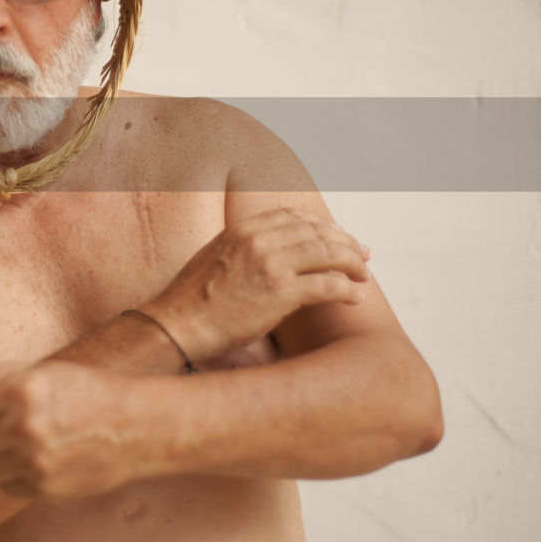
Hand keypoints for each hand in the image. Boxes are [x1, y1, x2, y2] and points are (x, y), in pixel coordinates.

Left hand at [0, 360, 134, 498]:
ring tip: (14, 442)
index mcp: (21, 390)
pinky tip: (32, 459)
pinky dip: (12, 475)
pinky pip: (5, 486)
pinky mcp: (44, 488)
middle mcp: (25, 427)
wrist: (134, 426)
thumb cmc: (84, 390)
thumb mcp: (39, 371)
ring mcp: (35, 461)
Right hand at [148, 207, 369, 364]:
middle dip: (345, 243)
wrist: (177, 325)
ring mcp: (271, 265)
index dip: (321, 225)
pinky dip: (347, 290)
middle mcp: (259, 240)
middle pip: (317, 233)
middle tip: (362, 255)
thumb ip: (242, 248)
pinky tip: (356, 297)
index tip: (337, 236)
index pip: (294, 216)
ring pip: (328, 254)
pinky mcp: (281, 293)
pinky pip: (327, 285)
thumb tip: (267, 254)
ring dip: (352, 264)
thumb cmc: (192, 301)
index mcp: (242, 229)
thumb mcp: (213, 257)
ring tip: (363, 276)